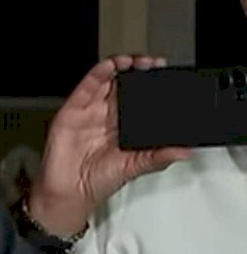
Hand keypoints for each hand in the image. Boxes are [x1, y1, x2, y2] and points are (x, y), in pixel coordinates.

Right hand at [28, 55, 193, 235]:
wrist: (68, 193)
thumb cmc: (98, 181)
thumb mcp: (134, 168)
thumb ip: (158, 157)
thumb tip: (185, 152)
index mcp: (123, 127)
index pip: (139, 99)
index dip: (150, 85)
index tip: (164, 75)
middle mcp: (106, 115)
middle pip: (122, 85)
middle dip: (137, 71)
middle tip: (152, 64)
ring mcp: (89, 111)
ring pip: (105, 81)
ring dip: (119, 67)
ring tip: (133, 60)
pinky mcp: (72, 110)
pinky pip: (85, 88)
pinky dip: (96, 74)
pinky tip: (109, 66)